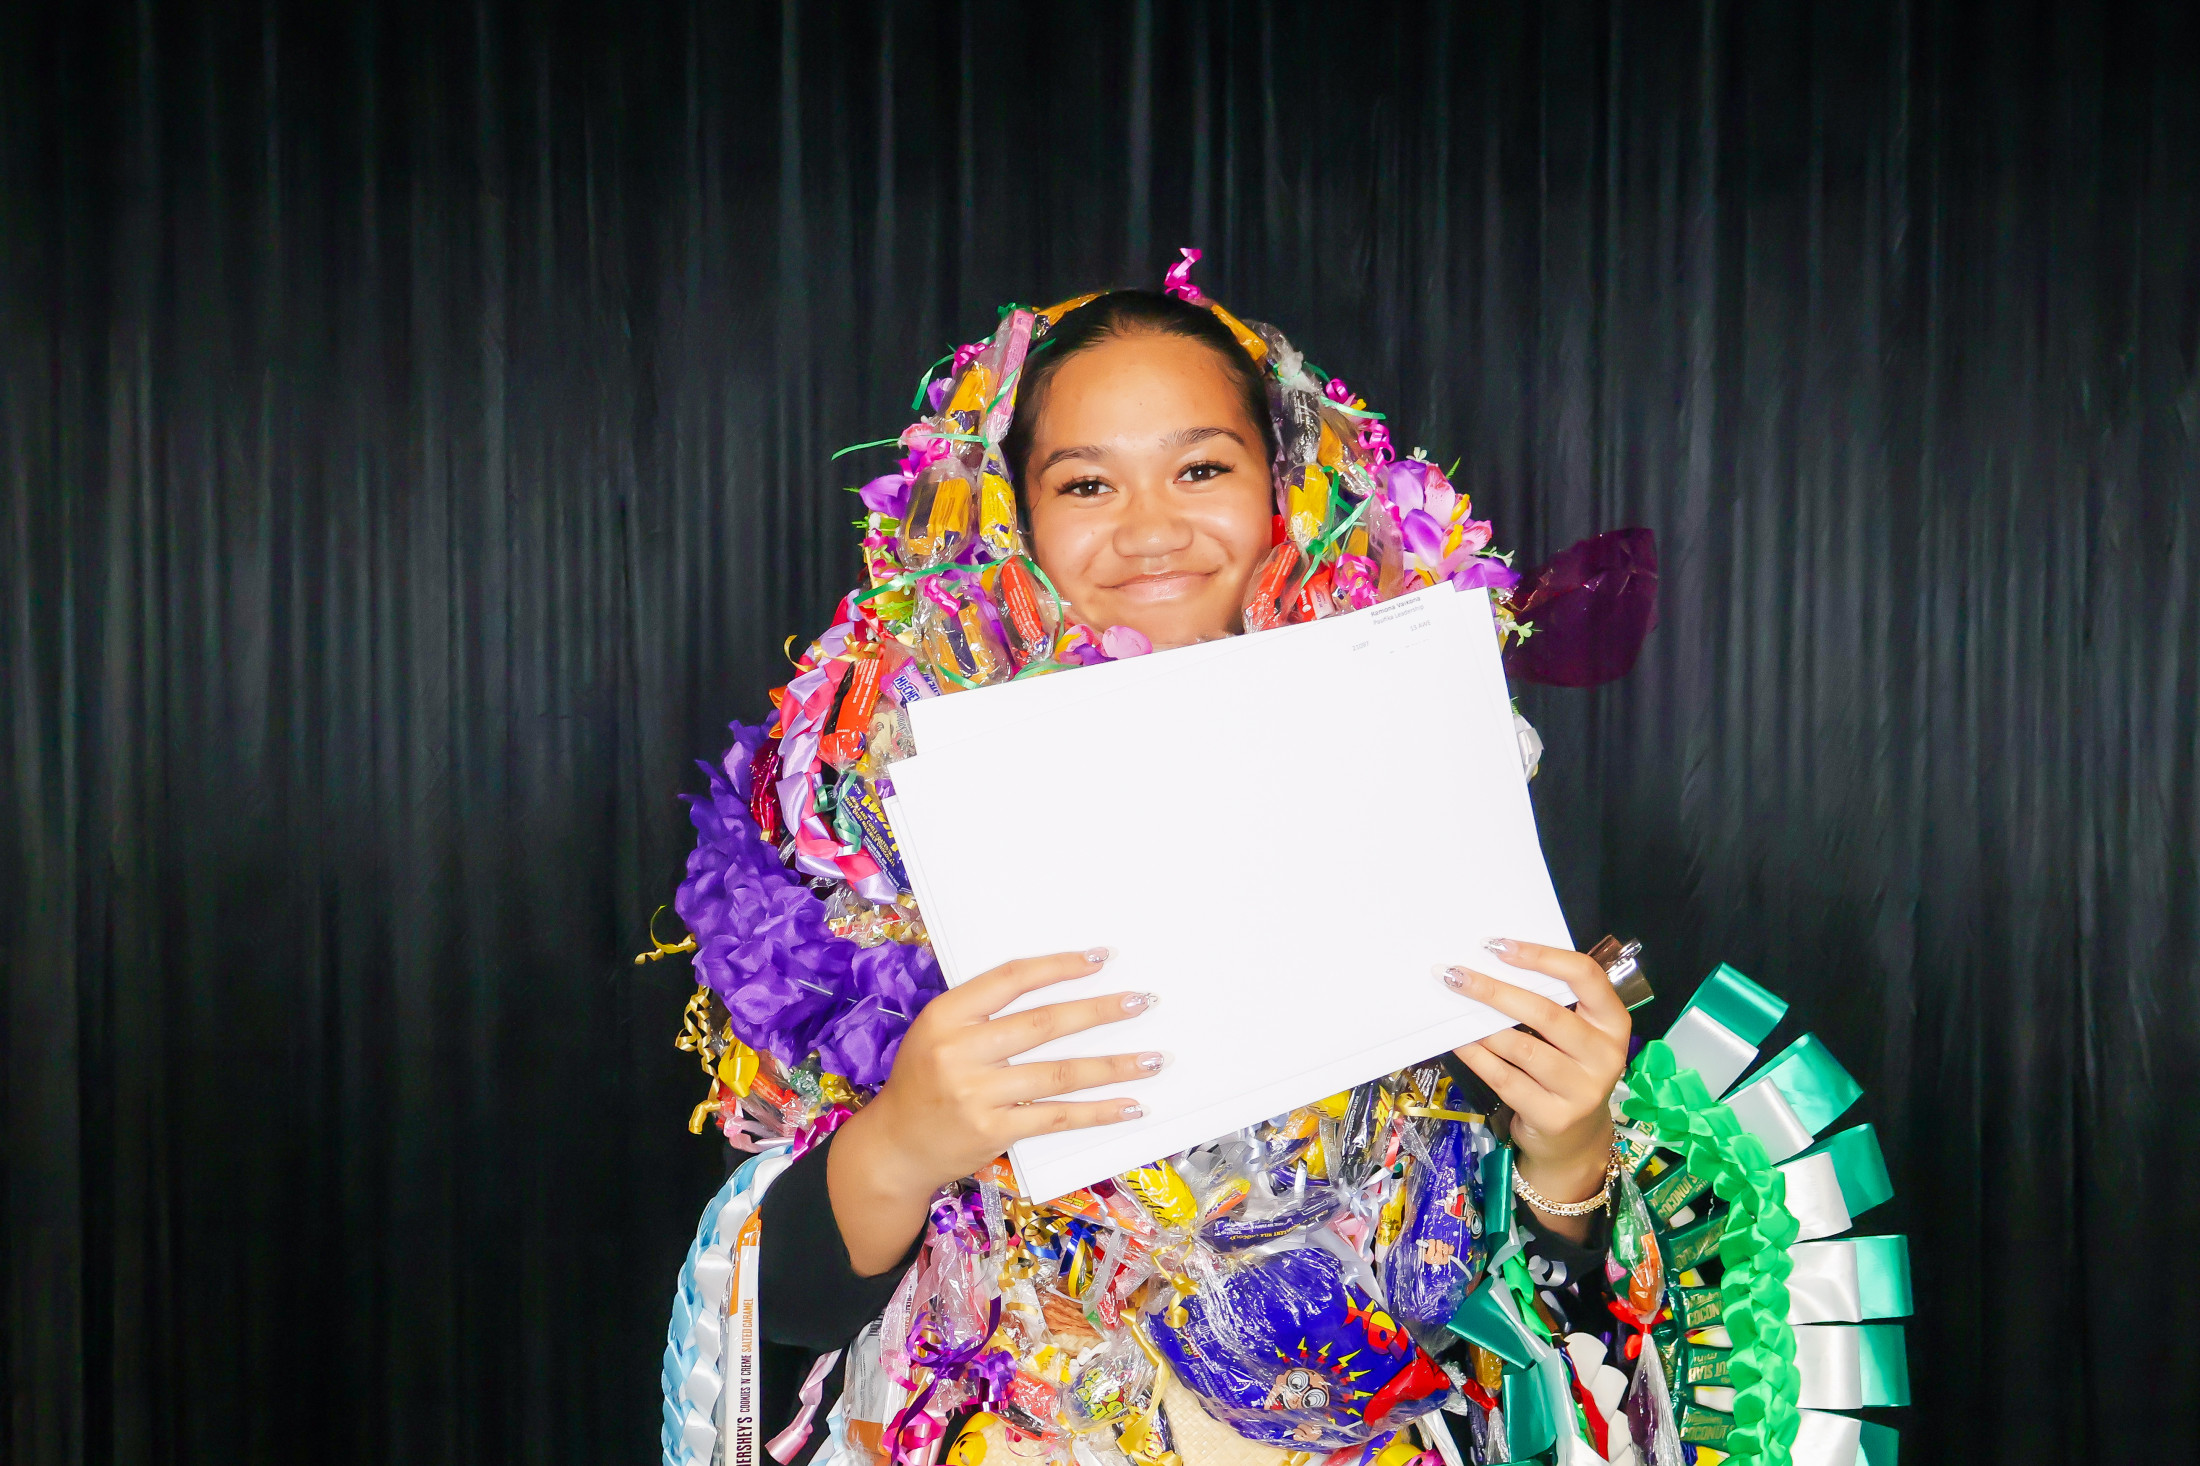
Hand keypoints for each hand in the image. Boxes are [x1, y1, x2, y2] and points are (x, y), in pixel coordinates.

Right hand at [828, 948, 1162, 1273]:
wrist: (895, 1147)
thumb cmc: (923, 1081)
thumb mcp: (938, 1033)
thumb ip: (984, 1012)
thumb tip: (1057, 986)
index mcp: (946, 1015)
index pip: (1012, 979)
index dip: (1060, 966)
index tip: (1101, 958)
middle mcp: (959, 1051)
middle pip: (1044, 1024)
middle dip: (1100, 1012)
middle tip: (1141, 1002)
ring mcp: (977, 1094)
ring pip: (1060, 1073)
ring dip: (1113, 1065)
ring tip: (1153, 1059)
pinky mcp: (993, 1131)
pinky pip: (1057, 1116)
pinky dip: (1098, 1111)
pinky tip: (1130, 1104)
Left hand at [1440, 937, 1629, 1239]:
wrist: (1574, 1140)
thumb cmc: (1567, 1071)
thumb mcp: (1575, 1036)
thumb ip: (1552, 1003)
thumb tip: (1492, 965)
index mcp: (1614, 1023)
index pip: (1585, 976)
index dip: (1541, 956)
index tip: (1497, 946)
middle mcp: (1606, 1056)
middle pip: (1546, 1013)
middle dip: (1495, 990)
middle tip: (1456, 974)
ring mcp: (1583, 1090)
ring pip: (1522, 1048)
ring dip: (1482, 1026)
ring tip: (1455, 1006)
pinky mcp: (1555, 1117)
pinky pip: (1506, 1079)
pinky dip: (1478, 1057)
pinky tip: (1459, 1042)